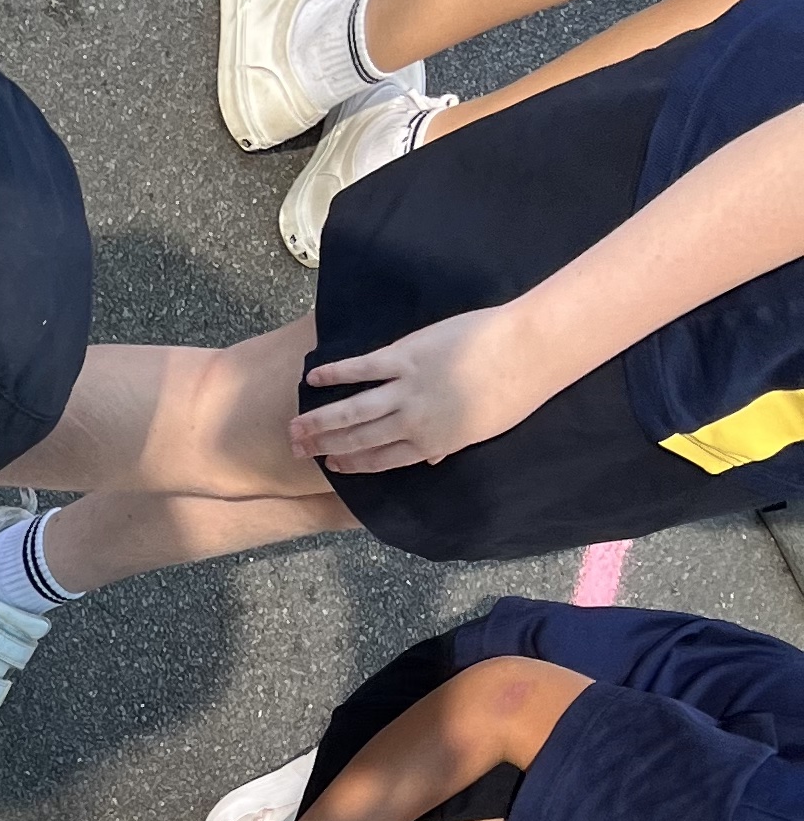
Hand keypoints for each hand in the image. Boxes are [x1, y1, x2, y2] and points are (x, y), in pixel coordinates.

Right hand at [294, 305, 540, 474]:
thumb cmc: (514, 392)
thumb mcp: (480, 430)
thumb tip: (430, 459)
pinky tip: (313, 377)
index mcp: (431, 443)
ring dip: (319, 420)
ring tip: (294, 427)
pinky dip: (336, 373)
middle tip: (298, 451)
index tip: (332, 466)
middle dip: (325, 447)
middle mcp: (412, 422)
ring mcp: (407, 389)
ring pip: (352, 410)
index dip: (353, 465)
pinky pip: (363, 367)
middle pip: (358, 439)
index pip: (381, 459)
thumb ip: (448, 443)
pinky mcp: (406, 355)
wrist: (527, 353)